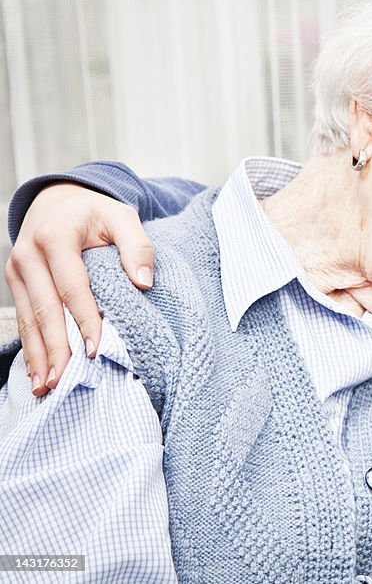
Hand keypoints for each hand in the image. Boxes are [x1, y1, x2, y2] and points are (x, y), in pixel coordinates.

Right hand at [4, 182, 153, 395]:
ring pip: (28, 318)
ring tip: (48, 386)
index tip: (97, 350)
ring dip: (37, 354)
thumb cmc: (95, 211)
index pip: (72, 287)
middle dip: (55, 348)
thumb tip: (144, 282)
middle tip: (65, 381)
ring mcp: (17, 269)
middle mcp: (29, 254)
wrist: (58, 197)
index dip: (85, 320)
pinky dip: (30, 345)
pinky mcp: (14, 281)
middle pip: (45, 309)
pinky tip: (36, 370)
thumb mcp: (123, 217)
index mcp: (55, 237)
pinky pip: (22, 317)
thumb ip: (137, 246)